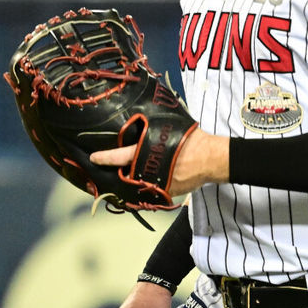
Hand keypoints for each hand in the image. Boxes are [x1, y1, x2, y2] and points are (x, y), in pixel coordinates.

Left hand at [91, 128, 229, 195]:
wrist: (212, 159)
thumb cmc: (194, 140)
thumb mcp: (172, 126)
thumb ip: (155, 126)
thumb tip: (145, 114)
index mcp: (148, 152)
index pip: (120, 156)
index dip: (105, 157)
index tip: (94, 158)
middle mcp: (149, 171)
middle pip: (126, 174)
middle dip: (120, 172)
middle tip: (114, 169)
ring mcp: (158, 184)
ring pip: (138, 185)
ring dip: (134, 180)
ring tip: (134, 174)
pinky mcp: (167, 192)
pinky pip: (154, 190)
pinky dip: (151, 185)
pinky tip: (154, 179)